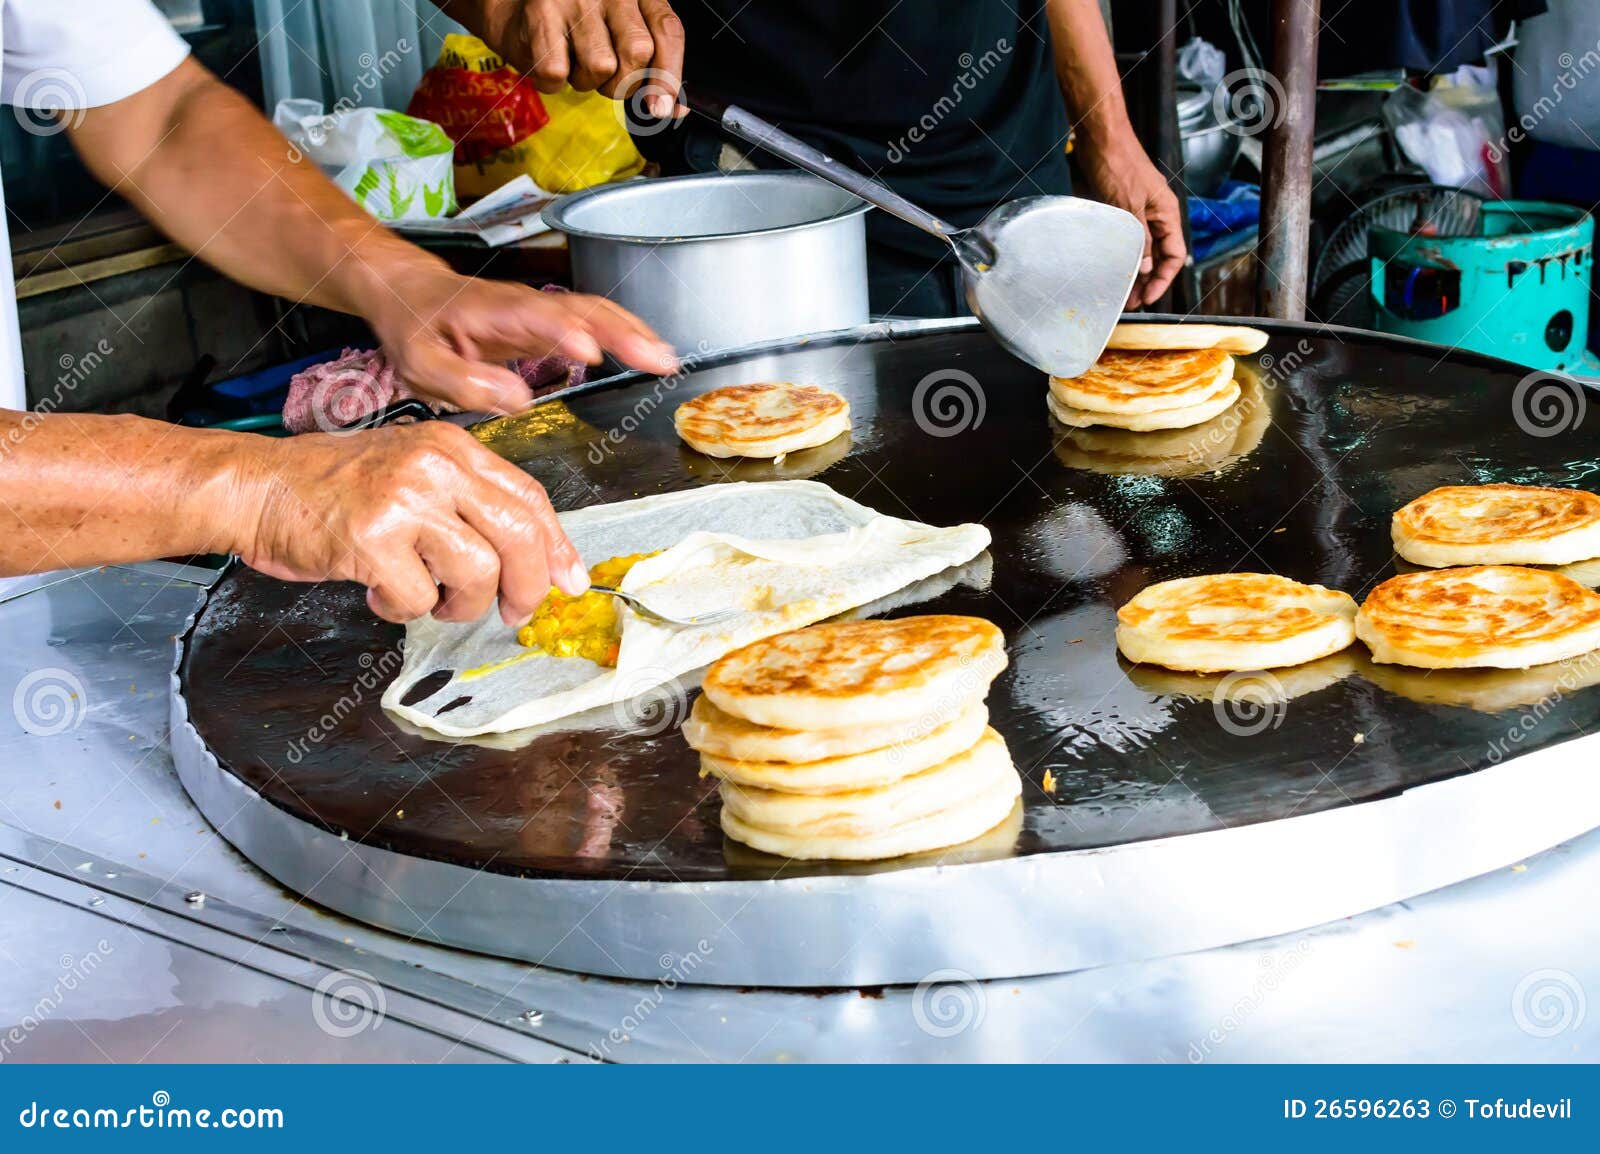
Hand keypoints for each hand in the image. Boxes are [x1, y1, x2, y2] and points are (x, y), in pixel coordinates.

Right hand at [235, 422, 588, 624]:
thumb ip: (467, 505)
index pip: (529, 497)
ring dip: (458, 604)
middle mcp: (435, 465)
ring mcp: (405, 498)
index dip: (557, 546)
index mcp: (451, 448)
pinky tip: (378, 590)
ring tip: (427, 596)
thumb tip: (534, 558)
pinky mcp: (374, 537)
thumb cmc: (329, 490)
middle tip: (513, 611)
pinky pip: (418, 597)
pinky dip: (402, 609)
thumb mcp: (410, 474)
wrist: (256, 488)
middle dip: (527, 586)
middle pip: (519, 534)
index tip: (570, 580)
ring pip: (477, 572)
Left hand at [363, 262, 676, 413]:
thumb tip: (517, 399)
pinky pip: (594, 321)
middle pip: (581, 310)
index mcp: (490, 311)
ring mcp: (540, 311)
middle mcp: (524, 305)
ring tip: (666, 359)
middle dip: (621, 333)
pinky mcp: (549, 322)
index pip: (533, 316)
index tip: (588, 352)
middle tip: (657, 359)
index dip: (562, 331)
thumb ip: (464, 381)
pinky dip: (625, 333)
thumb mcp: (420, 362)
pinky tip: (648, 350)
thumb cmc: (414, 327)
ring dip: (633, 332)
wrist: (411, 293)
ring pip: (595, 312)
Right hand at [455, 0, 686, 113]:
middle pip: (638, 53)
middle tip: (605, 76)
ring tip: (573, 61)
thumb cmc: (574, 25)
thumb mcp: (620, 34)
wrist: (510, 5)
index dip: (668, 76)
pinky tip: (550, 60)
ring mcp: (574, 0)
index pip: (667, 31)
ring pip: (601, 68)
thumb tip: (672, 109)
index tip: (661, 108)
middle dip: (623, 82)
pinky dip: (553, 83)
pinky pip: (558, 75)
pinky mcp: (541, 15)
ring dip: (587, 82)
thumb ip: (651, 67)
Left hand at [1077, 136, 1186, 306]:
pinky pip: (1128, 238)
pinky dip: (1122, 254)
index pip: (1174, 255)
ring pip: (1143, 249)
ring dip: (1134, 271)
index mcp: (1166, 213)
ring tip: (1121, 291)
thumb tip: (1146, 267)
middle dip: (1148, 281)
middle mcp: (1157, 215)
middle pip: (1159, 256)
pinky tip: (1111, 267)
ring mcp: (1140, 211)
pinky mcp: (1123, 208)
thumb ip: (1140, 238)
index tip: (1148, 297)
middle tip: (1132, 302)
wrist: (1100, 137)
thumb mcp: (1129, 205)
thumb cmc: (1117, 163)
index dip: (1163, 279)